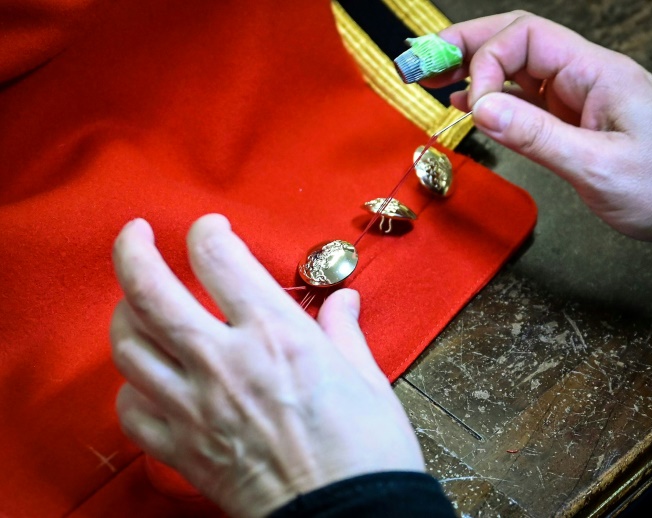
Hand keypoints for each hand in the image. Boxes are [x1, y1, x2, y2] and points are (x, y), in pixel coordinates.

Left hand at [110, 215, 423, 516]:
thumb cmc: (367, 451)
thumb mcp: (368, 380)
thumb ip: (343, 332)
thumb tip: (344, 301)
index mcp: (276, 335)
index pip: (219, 259)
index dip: (208, 232)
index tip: (212, 229)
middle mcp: (225, 362)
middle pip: (150, 292)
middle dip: (132, 250)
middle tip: (135, 234)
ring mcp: (196, 408)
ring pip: (128, 347)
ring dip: (125, 315)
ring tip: (135, 304)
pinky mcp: (184, 451)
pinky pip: (131, 411)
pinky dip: (130, 387)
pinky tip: (146, 380)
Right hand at [426, 11, 651, 246]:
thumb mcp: (599, 166)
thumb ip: (537, 135)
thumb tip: (481, 109)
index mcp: (596, 72)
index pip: (525, 40)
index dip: (487, 63)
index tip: (471, 104)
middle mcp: (583, 76)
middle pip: (515, 42)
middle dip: (465, 48)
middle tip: (420, 62)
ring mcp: (576, 97)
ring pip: (515, 70)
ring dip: (472, 71)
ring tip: (431, 80)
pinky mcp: (572, 120)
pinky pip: (525, 100)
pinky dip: (492, 100)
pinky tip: (467, 107)